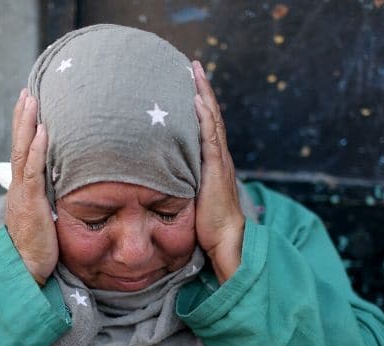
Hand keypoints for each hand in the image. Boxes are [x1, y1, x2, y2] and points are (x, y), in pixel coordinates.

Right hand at [4, 89, 58, 284]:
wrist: (27, 271)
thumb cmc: (39, 248)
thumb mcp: (47, 218)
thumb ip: (53, 202)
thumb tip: (68, 189)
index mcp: (23, 190)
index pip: (23, 152)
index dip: (25, 128)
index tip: (30, 105)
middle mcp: (19, 188)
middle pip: (19, 145)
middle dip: (23, 117)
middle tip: (28, 92)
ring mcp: (23, 194)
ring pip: (22, 152)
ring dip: (26, 125)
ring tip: (31, 100)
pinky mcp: (30, 204)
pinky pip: (32, 172)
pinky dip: (36, 151)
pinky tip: (41, 133)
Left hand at [192, 61, 245, 283]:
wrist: (226, 242)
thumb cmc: (207, 228)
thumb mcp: (189, 200)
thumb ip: (179, 185)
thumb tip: (157, 180)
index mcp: (213, 163)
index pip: (206, 127)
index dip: (199, 104)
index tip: (189, 84)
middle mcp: (218, 158)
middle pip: (211, 116)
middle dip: (202, 90)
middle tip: (193, 66)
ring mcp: (219, 162)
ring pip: (212, 120)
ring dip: (204, 95)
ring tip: (196, 72)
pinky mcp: (216, 170)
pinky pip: (210, 137)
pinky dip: (205, 117)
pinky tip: (197, 101)